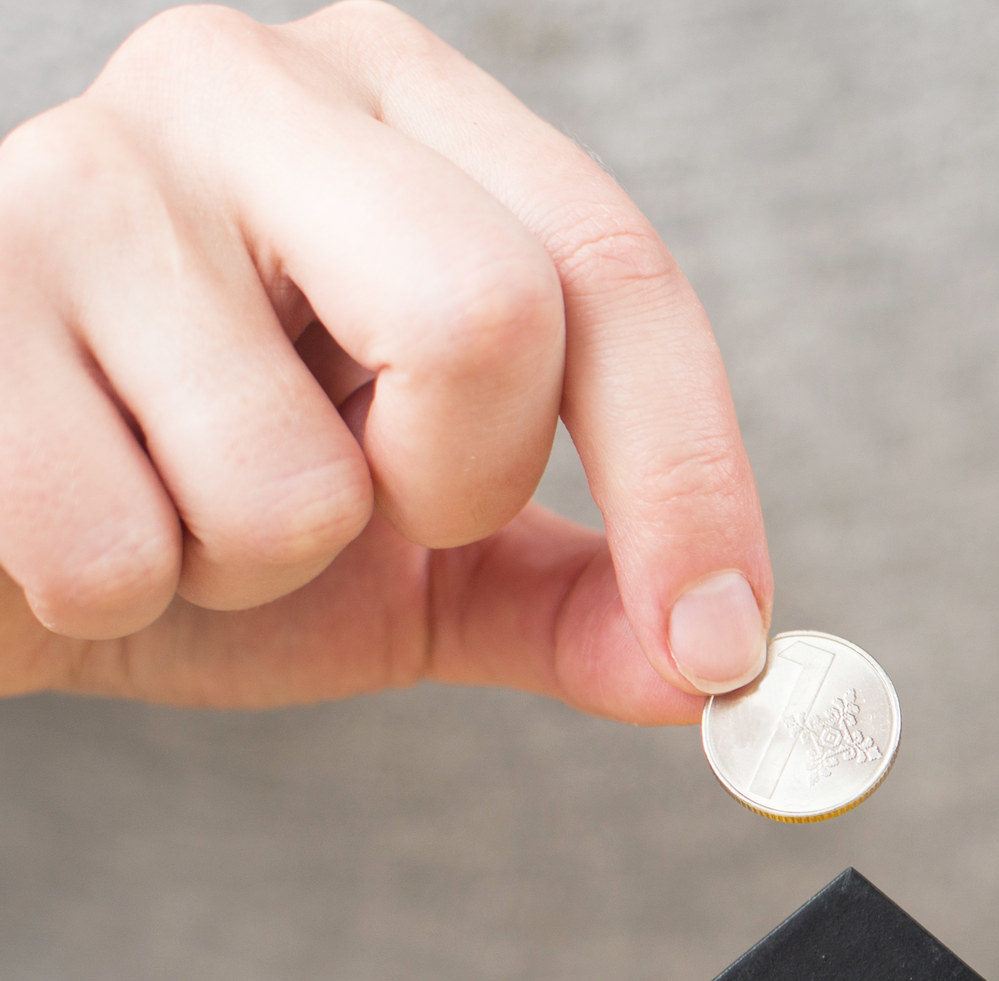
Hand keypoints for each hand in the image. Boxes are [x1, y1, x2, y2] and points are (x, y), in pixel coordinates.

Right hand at [0, 2, 765, 719]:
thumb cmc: (188, 502)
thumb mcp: (416, 555)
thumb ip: (576, 599)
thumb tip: (715, 671)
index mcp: (396, 108)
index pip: (613, 266)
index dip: (690, 477)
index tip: (725, 645)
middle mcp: (245, 86)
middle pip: (488, 315)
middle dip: (459, 487)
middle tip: (376, 515)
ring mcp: (77, 169)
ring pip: (296, 476)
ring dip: (254, 566)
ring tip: (170, 504)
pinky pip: (112, 543)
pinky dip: (111, 593)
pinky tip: (55, 520)